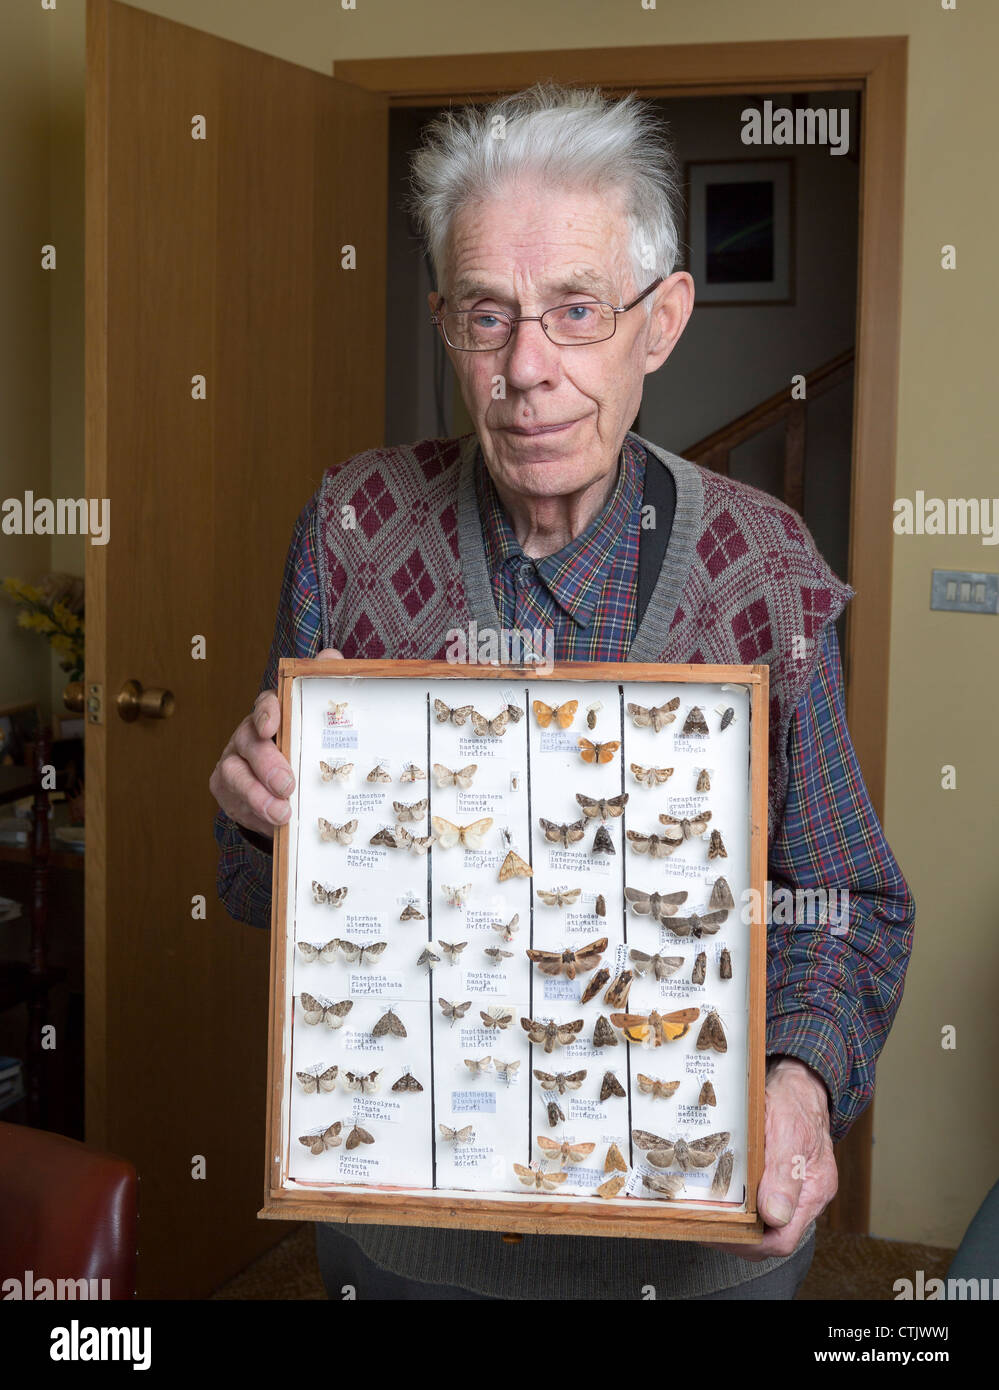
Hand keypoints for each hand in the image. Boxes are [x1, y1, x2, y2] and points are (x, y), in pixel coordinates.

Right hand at [209, 647, 342, 836]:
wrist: (290, 788)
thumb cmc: (305, 749)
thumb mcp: (319, 722)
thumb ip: (322, 688)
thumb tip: (332, 657)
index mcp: (272, 716)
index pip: (264, 705)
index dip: (266, 713)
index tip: (272, 726)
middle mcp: (248, 737)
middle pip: (249, 744)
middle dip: (267, 764)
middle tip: (287, 785)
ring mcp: (234, 765)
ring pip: (236, 776)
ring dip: (258, 796)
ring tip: (282, 813)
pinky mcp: (229, 793)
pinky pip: (235, 803)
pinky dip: (254, 814)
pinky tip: (273, 824)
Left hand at [705, 1056, 837, 1261]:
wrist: (797, 1082)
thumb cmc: (794, 1101)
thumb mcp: (788, 1132)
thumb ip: (784, 1175)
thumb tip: (775, 1216)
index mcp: (814, 1190)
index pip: (783, 1240)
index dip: (750, 1243)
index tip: (719, 1232)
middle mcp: (804, 1196)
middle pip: (769, 1236)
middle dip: (736, 1235)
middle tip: (703, 1223)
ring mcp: (791, 1188)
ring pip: (761, 1222)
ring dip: (734, 1220)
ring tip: (705, 1211)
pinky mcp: (777, 1179)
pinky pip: (757, 1202)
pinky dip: (737, 1204)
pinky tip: (717, 1196)